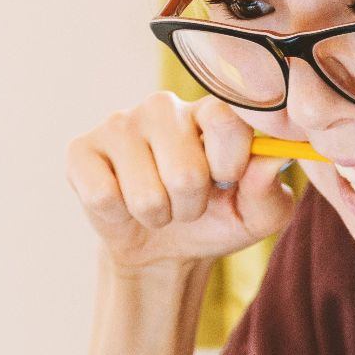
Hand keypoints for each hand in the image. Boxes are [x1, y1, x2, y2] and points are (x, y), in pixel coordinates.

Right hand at [65, 91, 294, 274]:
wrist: (164, 248)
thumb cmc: (216, 220)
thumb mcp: (257, 216)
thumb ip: (270, 190)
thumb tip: (272, 160)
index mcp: (211, 112)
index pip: (225, 120)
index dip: (230, 164)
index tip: (227, 181)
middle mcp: (164, 107)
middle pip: (185, 172)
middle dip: (191, 206)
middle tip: (188, 203)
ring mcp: (119, 124)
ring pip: (146, 194)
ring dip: (158, 215)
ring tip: (159, 205)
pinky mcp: (81, 149)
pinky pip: (103, 196)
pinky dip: (120, 216)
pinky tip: (122, 202)